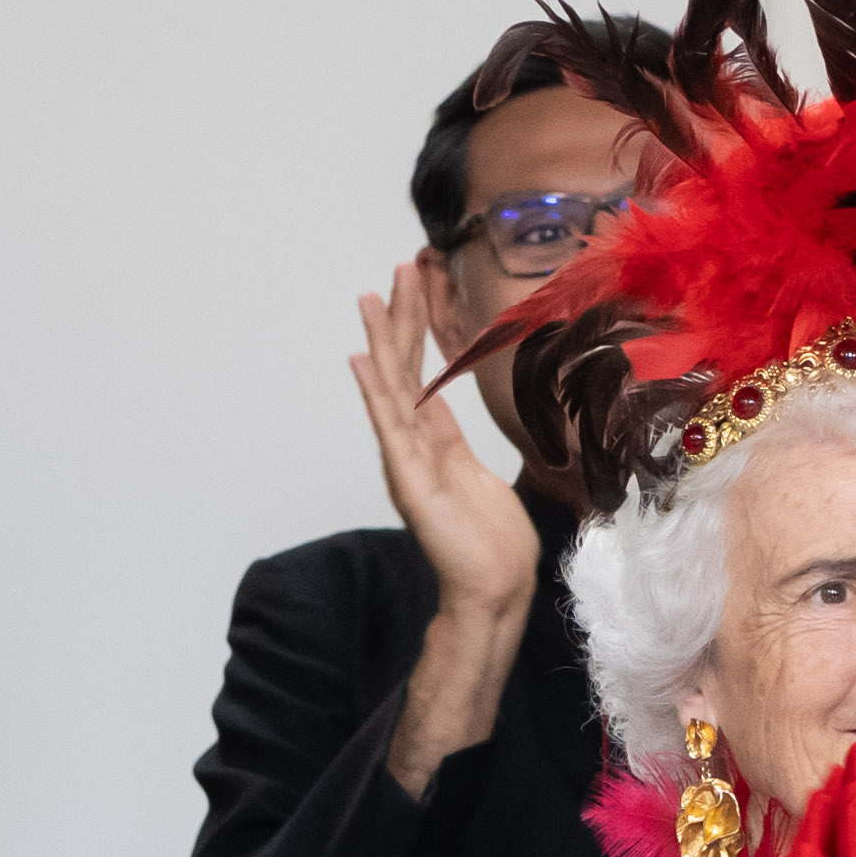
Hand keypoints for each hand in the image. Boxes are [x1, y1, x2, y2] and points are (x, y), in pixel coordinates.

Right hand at [351, 257, 538, 632]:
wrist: (494, 588)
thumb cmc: (492, 541)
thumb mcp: (478, 477)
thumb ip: (455, 445)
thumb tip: (444, 419)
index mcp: (435, 439)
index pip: (422, 372)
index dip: (420, 329)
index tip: (417, 286)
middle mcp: (414, 444)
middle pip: (403, 369)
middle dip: (402, 318)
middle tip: (399, 268)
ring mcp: (408, 460)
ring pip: (391, 388)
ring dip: (383, 340)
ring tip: (372, 298)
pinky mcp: (410, 481)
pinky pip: (390, 430)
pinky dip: (374, 394)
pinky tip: (361, 361)